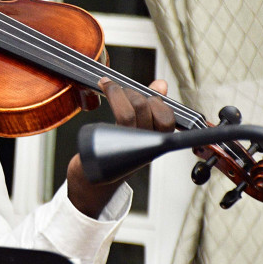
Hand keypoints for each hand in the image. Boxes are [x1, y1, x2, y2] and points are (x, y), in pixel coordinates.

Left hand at [65, 78, 174, 217]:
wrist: (94, 179)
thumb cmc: (117, 151)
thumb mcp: (137, 128)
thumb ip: (151, 105)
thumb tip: (161, 84)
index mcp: (154, 142)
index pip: (168, 119)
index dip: (159, 102)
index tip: (148, 94)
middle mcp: (144, 146)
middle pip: (148, 108)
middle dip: (134, 92)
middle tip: (120, 90)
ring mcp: (127, 147)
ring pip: (132, 111)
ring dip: (119, 91)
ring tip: (109, 85)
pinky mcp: (109, 145)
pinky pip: (119, 117)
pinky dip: (113, 96)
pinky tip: (104, 86)